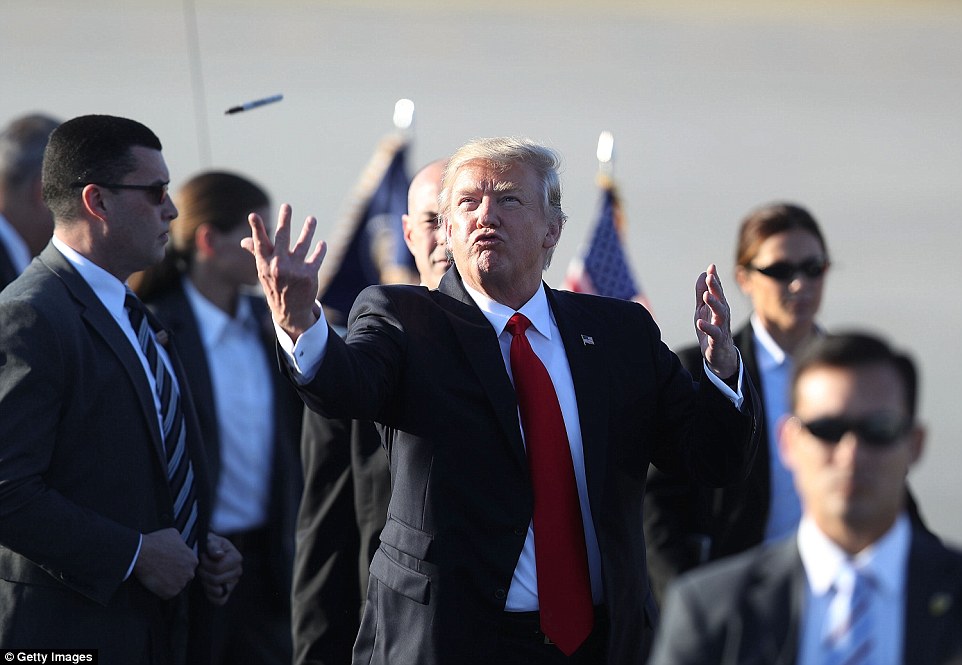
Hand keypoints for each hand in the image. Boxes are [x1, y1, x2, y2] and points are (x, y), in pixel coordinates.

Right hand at [133, 528, 197, 599]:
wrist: (141, 554)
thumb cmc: (156, 542)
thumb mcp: (174, 534)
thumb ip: (182, 542)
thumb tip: (181, 544)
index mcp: (193, 560)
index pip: (189, 565)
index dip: (179, 565)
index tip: (170, 563)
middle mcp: (190, 573)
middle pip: (184, 576)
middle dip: (176, 574)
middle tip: (163, 570)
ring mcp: (180, 584)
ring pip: (176, 585)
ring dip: (169, 582)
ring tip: (158, 575)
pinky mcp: (170, 593)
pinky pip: (167, 594)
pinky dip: (161, 590)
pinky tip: (155, 582)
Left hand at [198, 533, 242, 605]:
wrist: (208, 552)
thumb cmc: (210, 545)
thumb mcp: (211, 540)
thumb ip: (213, 546)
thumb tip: (219, 555)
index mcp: (236, 558)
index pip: (218, 568)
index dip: (206, 564)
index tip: (202, 557)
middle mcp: (237, 572)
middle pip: (216, 580)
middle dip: (203, 573)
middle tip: (200, 566)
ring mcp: (233, 583)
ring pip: (216, 591)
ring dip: (205, 583)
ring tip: (203, 574)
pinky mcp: (227, 593)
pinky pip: (219, 601)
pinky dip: (210, 595)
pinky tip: (206, 584)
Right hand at [241, 203, 326, 342]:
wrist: (289, 311)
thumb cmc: (276, 286)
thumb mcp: (264, 271)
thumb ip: (257, 253)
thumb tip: (244, 241)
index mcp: (265, 264)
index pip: (259, 243)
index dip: (256, 229)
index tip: (253, 215)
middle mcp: (278, 266)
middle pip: (282, 238)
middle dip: (284, 221)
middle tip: (286, 206)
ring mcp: (294, 271)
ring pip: (302, 244)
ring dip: (308, 230)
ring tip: (312, 219)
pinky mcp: (308, 275)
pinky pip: (316, 258)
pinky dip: (320, 250)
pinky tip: (322, 244)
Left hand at [694, 264, 737, 380]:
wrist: (719, 356)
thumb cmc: (711, 330)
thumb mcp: (703, 310)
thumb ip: (702, 293)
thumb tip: (703, 274)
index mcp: (719, 307)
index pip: (717, 290)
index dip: (714, 279)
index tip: (711, 267)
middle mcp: (722, 315)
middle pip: (721, 299)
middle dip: (716, 288)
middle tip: (710, 277)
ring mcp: (721, 328)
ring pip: (721, 314)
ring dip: (714, 304)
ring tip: (707, 296)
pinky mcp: (717, 341)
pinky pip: (714, 334)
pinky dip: (708, 328)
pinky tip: (700, 322)